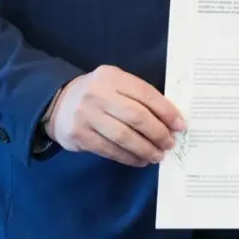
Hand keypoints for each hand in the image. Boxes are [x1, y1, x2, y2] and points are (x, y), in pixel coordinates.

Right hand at [46, 65, 184, 166]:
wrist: (58, 102)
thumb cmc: (98, 94)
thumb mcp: (116, 84)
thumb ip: (139, 96)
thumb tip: (170, 120)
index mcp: (113, 77)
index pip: (146, 94)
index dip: (166, 111)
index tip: (180, 125)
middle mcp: (98, 94)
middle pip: (136, 116)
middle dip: (158, 133)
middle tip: (169, 143)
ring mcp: (87, 115)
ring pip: (123, 136)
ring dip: (145, 149)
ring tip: (157, 155)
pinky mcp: (79, 135)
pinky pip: (109, 150)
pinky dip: (128, 157)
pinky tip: (139, 160)